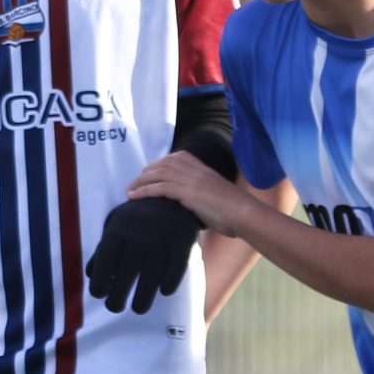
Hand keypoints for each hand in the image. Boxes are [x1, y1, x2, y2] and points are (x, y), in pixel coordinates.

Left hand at [86, 195, 199, 312]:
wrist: (172, 198)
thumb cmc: (136, 217)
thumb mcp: (114, 225)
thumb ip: (102, 248)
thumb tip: (91, 276)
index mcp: (119, 229)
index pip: (104, 264)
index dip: (98, 285)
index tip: (99, 295)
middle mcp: (139, 235)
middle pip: (125, 276)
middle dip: (117, 298)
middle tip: (115, 307)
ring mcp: (162, 241)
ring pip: (150, 279)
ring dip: (142, 299)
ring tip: (138, 308)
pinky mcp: (183, 244)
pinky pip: (175, 273)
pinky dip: (168, 286)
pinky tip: (163, 291)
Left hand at [129, 152, 250, 236]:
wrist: (244, 213)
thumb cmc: (234, 211)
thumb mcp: (216, 196)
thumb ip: (202, 197)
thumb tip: (194, 208)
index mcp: (202, 167)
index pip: (174, 159)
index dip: (158, 166)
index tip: (148, 174)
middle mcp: (194, 169)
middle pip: (162, 165)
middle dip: (145, 173)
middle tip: (134, 183)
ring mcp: (190, 179)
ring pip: (157, 174)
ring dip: (140, 182)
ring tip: (129, 190)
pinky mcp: (187, 192)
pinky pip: (160, 188)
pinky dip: (144, 191)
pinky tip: (134, 196)